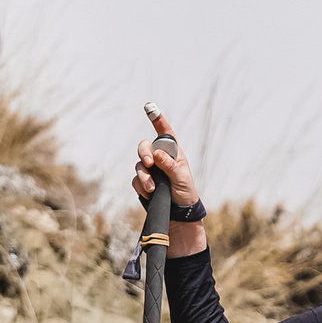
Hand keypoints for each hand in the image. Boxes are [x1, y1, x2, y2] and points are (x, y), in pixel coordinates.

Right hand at [131, 109, 207, 256]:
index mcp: (173, 153)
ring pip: (139, 164)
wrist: (178, 215)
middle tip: (150, 163)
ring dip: (144, 175)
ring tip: (152, 187)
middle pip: (145, 146)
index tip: (149, 107)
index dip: (157, 119)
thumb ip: (169, 165)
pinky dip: (141, 185)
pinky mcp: (143, 183)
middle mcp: (160, 159)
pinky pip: (136, 179)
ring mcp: (150, 171)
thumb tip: (157, 154)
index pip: (165, 133)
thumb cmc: (185, 194)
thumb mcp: (181, 178)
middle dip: (144, 153)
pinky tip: (150, 193)